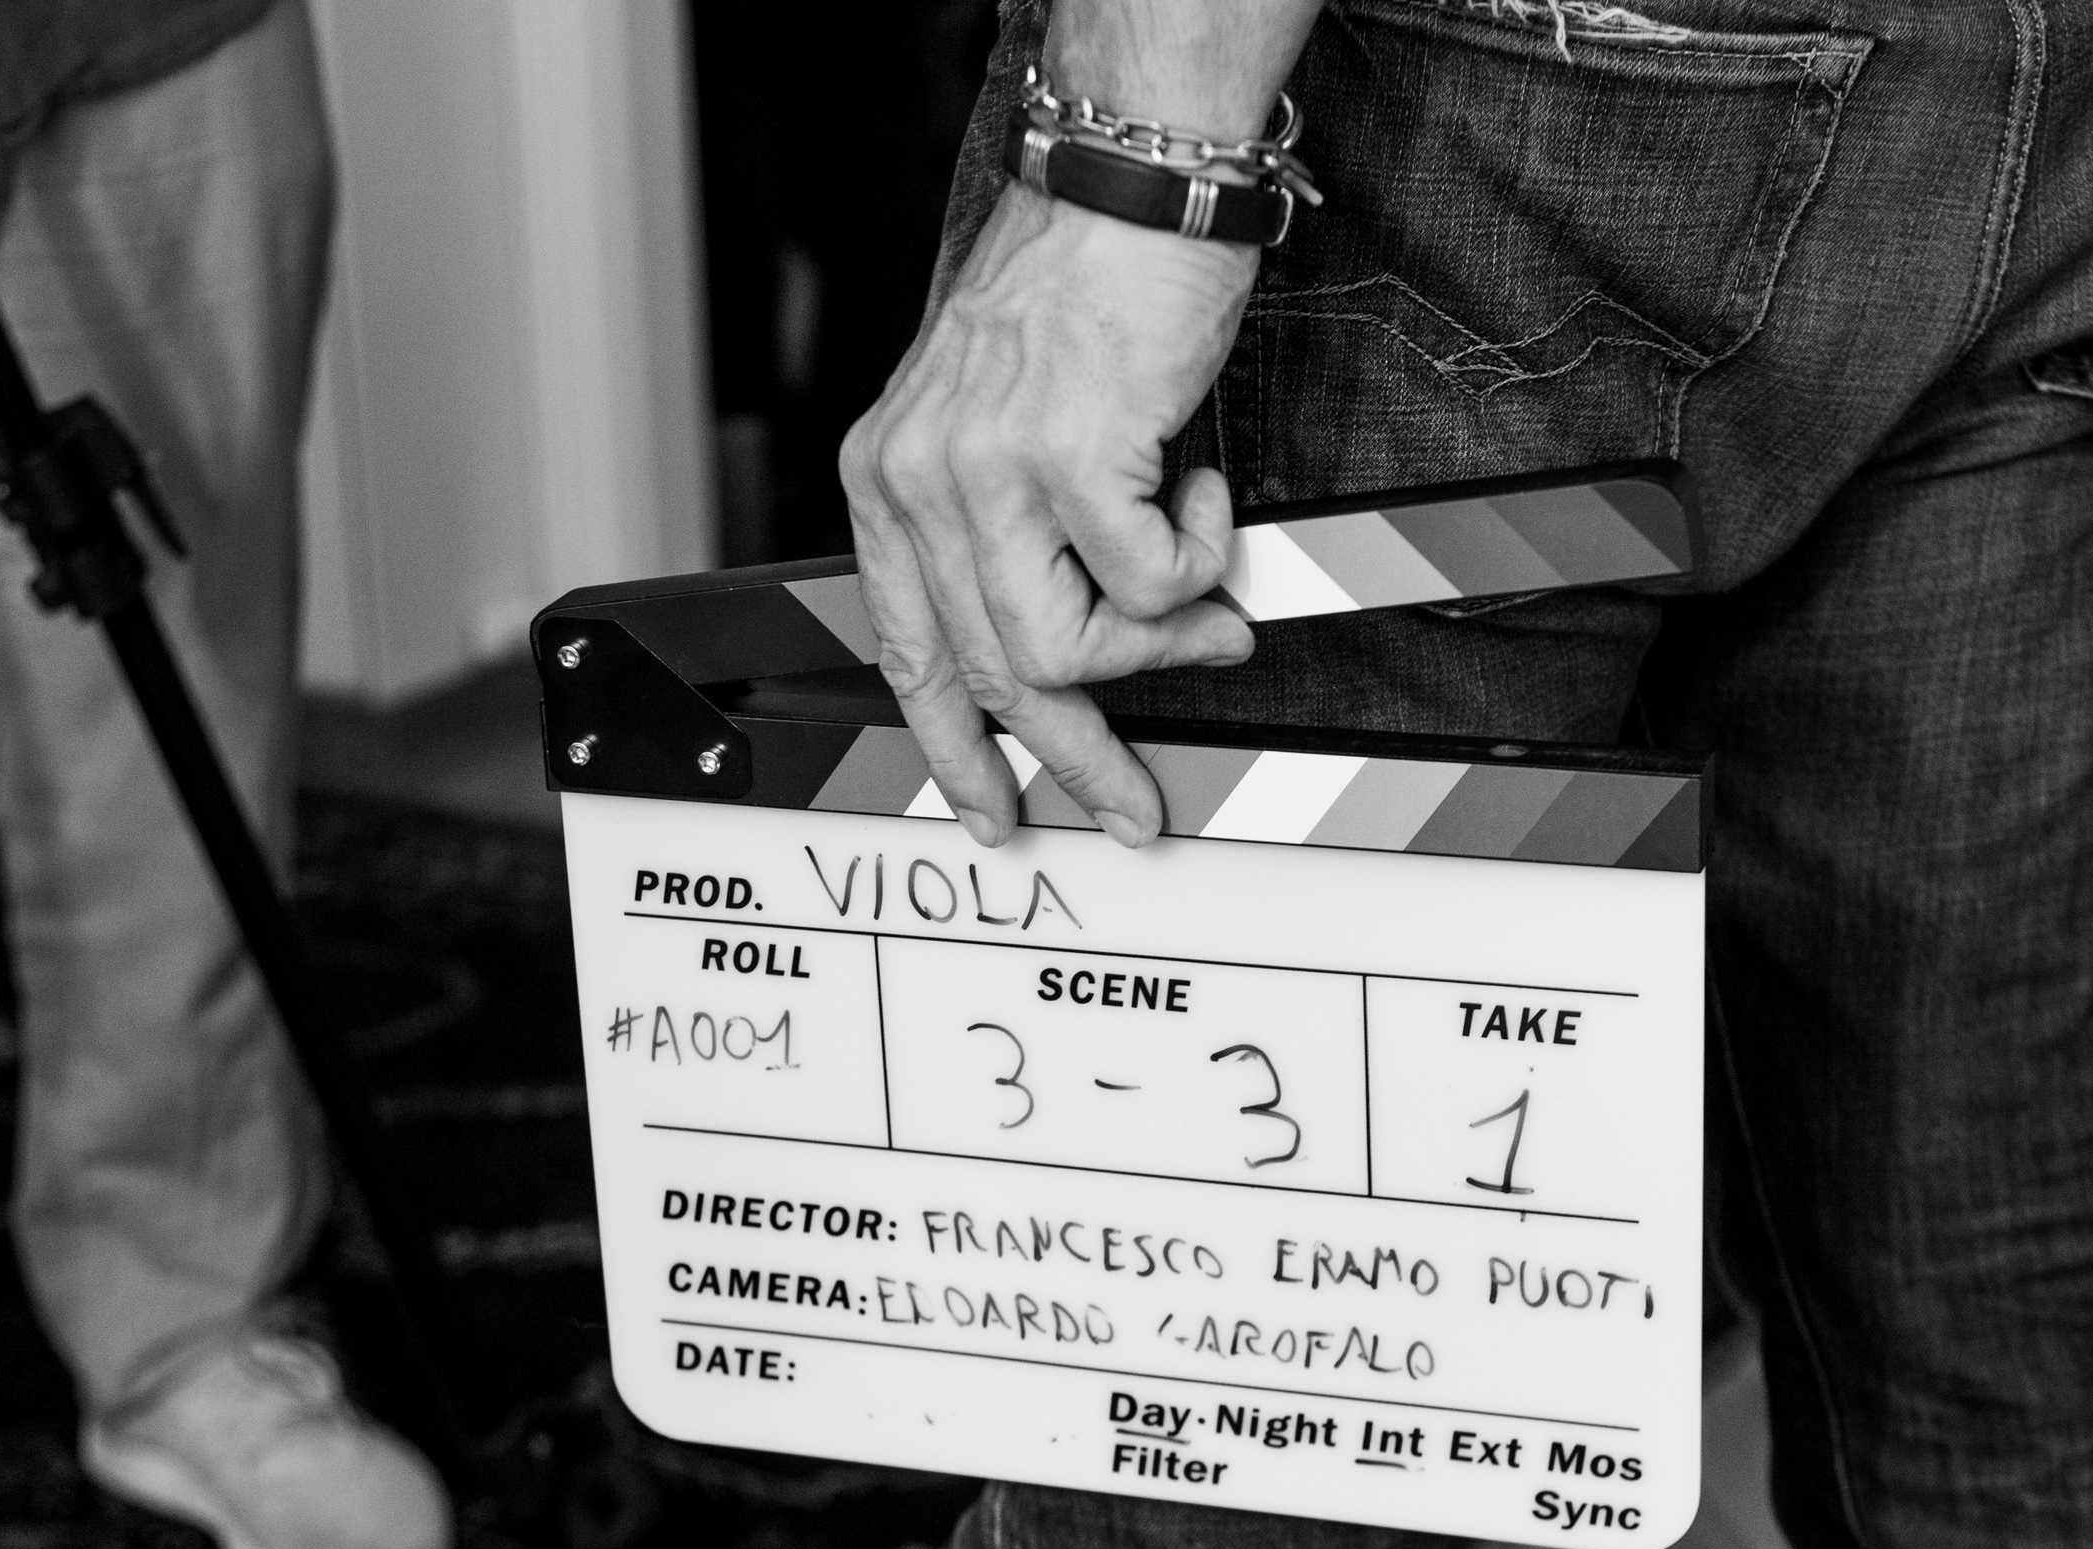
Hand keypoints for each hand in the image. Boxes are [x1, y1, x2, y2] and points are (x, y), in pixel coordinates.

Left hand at [839, 182, 1258, 848]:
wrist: (1132, 194)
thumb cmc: (1080, 297)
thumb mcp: (997, 424)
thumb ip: (1009, 535)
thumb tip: (1087, 653)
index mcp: (887, 479)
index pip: (907, 652)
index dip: (953, 747)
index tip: (991, 809)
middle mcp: (918, 480)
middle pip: (993, 674)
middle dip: (1077, 754)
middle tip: (1134, 803)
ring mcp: (987, 470)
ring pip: (1066, 647)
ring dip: (1157, 649)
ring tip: (1205, 606)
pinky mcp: (1070, 456)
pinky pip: (1148, 584)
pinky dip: (1197, 560)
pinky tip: (1202, 494)